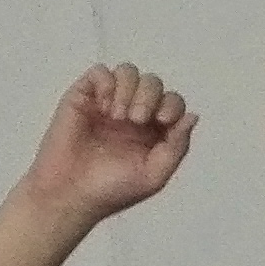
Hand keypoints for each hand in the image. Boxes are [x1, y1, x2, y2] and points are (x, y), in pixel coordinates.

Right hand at [18, 64, 195, 223]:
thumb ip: (177, 145)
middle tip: (136, 120)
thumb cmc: (110, 189)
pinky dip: (107, 83)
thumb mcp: (155, 174)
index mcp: (152, 131)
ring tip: (118, 116)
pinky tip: (105, 107)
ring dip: (129, 89)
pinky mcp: (83, 98)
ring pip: (128, 72)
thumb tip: (193, 116)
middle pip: (152, 83)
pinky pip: (100, 73)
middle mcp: (131, 113)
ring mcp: (107, 104)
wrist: (71, 194)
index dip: (172, 105)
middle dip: (149, 96)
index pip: (172, 102)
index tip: (162, 121)